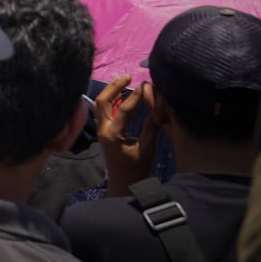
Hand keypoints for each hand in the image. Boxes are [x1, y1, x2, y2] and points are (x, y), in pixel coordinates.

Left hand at [93, 74, 158, 195]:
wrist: (124, 185)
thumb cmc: (137, 170)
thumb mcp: (148, 148)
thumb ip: (152, 127)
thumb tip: (160, 107)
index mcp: (113, 134)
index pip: (123, 109)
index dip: (135, 96)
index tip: (146, 85)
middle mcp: (103, 129)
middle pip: (102, 101)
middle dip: (114, 87)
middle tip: (129, 76)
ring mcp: (101, 130)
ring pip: (101, 105)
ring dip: (111, 92)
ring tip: (126, 82)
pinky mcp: (104, 132)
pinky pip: (104, 111)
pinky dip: (111, 101)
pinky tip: (122, 95)